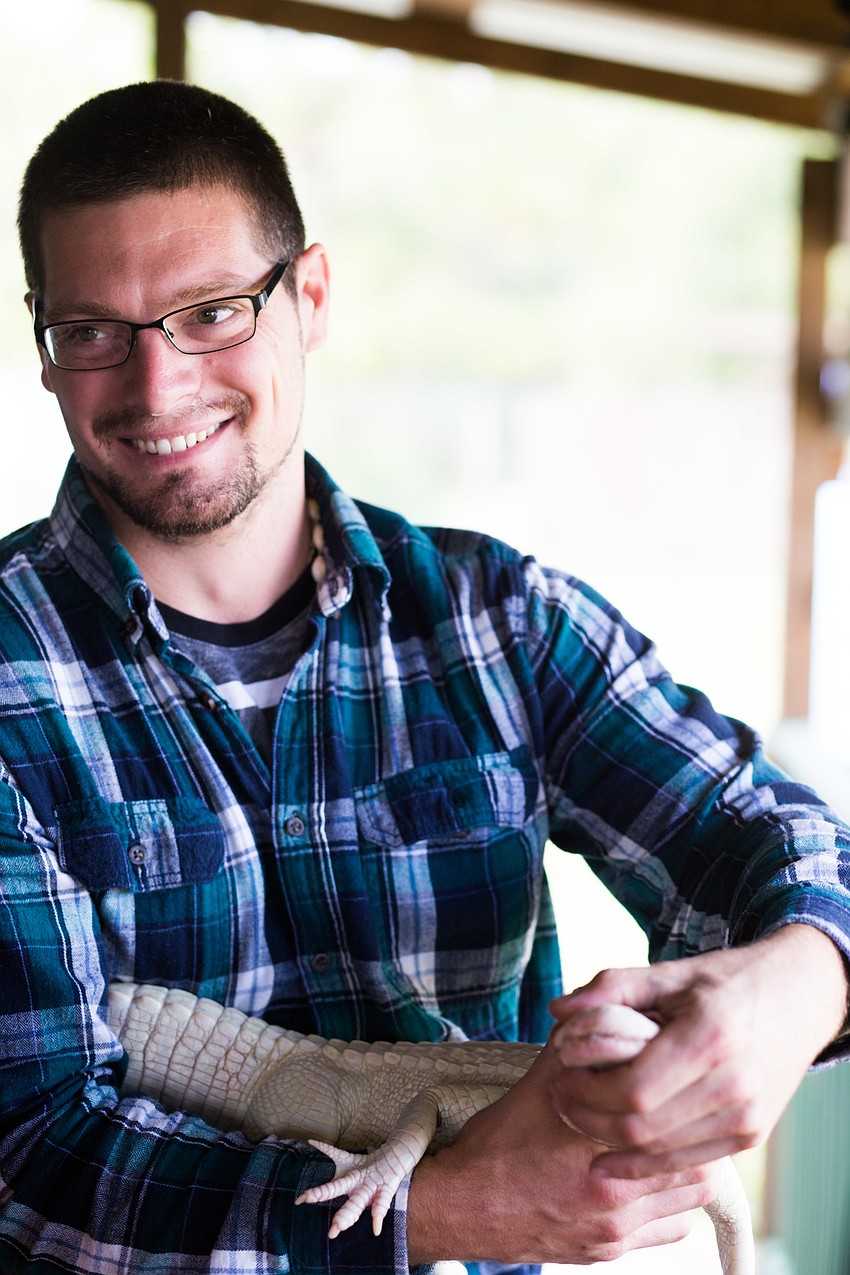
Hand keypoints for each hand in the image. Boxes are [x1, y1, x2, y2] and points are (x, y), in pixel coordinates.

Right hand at [406, 1043, 718, 1266]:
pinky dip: (670, 1208)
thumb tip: (599, 1014)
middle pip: (695, 1171)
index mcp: (598, 1153)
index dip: (684, 1104)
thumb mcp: (533, 1088)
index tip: (680, 1087)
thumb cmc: (495, 1148)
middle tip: (683, 1115)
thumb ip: (571, 1052)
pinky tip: (651, 1184)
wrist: (462, 1207)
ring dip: (686, 1174)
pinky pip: (668, 1232)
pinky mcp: (607, 1253)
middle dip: (693, 1140)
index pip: (674, 1130)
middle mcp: (613, 1200)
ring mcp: (613, 1232)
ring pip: (688, 1205)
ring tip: (670, 1148)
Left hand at [548, 924, 847, 1178]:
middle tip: (560, 1100)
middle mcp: (732, 1084)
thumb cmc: (728, 980)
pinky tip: (616, 1150)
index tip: (559, 1079)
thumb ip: (613, 988)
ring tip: (580, 1119)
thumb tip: (557, 1011)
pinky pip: (689, 1162)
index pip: (633, 1089)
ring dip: (613, 1144)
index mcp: (708, 1037)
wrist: (800, 997)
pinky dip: (648, 1161)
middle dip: (590, 1120)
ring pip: (662, 1153)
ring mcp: (746, 1117)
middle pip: (643, 1127)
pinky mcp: (751, 1134)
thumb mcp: (671, 973)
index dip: (587, 1093)